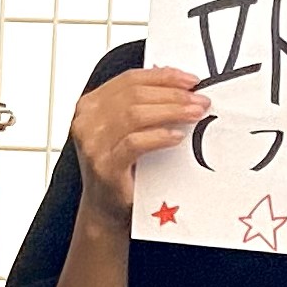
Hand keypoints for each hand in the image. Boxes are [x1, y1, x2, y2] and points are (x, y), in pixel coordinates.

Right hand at [68, 64, 206, 229]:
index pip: (129, 80)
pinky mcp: (104, 166)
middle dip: (173, 94)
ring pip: (134, 114)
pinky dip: (159, 137)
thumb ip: (140, 106)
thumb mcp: (126, 130)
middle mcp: (86, 121)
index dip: (163, 76)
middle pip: (134, 95)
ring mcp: (93, 144)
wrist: (108, 209)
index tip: (191, 80)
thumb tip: (177, 84)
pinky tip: (178, 137)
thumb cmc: (122, 168)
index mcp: (90, 106)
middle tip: (200, 100)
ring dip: (171, 111)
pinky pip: (135, 143)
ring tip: (195, 114)